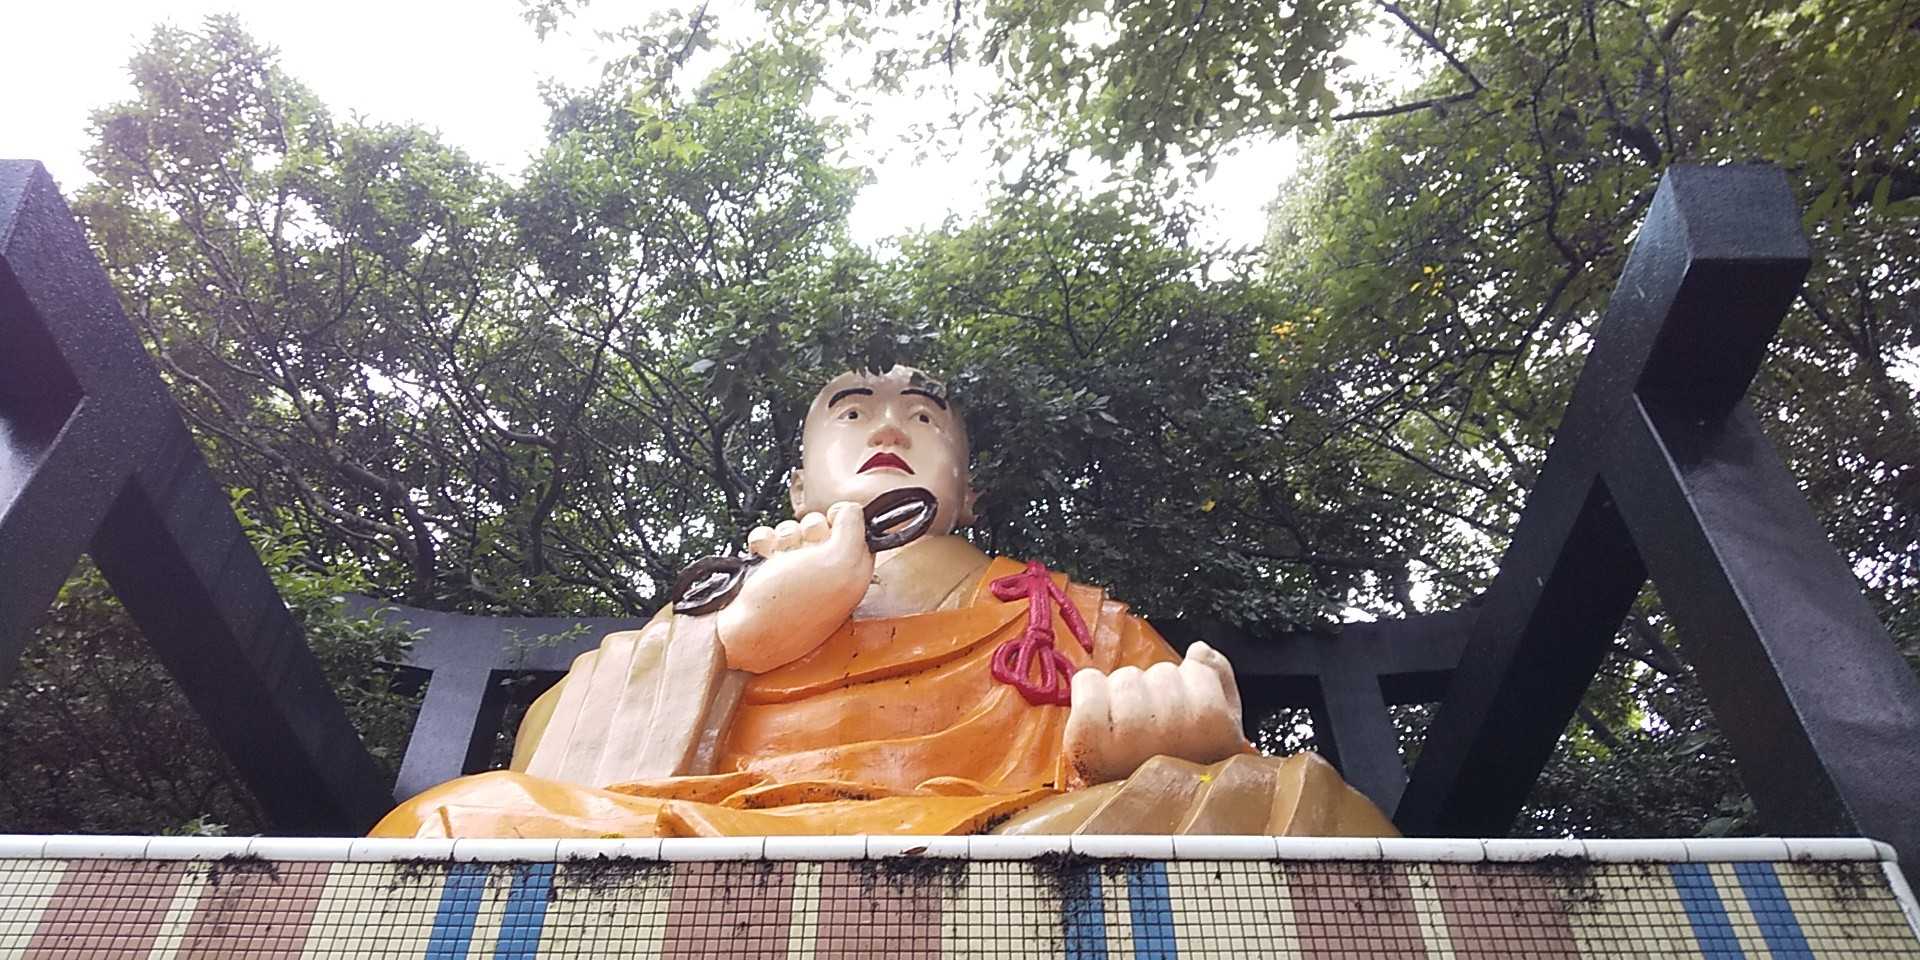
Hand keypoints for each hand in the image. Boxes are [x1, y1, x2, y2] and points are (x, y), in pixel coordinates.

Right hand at [713, 501, 872, 672]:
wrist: (741, 634)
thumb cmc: (790, 604)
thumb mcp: (839, 563)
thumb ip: (853, 530)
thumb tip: (847, 511)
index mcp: (851, 576)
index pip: (857, 531)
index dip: (840, 525)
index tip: (828, 536)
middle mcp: (826, 575)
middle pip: (822, 526)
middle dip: (808, 529)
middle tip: (802, 551)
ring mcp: (796, 575)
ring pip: (794, 530)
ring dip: (784, 536)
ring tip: (778, 557)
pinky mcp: (769, 574)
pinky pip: (769, 539)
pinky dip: (764, 542)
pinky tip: (762, 556)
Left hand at [1061, 641, 1249, 786]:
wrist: (1136, 827)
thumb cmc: (1179, 778)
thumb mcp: (1222, 733)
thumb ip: (1220, 681)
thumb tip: (1199, 651)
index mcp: (1214, 729)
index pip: (1197, 666)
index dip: (1188, 685)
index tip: (1185, 716)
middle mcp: (1175, 734)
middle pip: (1160, 673)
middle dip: (1156, 694)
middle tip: (1154, 731)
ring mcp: (1128, 737)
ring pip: (1126, 677)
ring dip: (1124, 697)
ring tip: (1128, 732)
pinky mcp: (1086, 738)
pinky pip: (1088, 681)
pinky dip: (1090, 692)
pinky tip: (1100, 720)